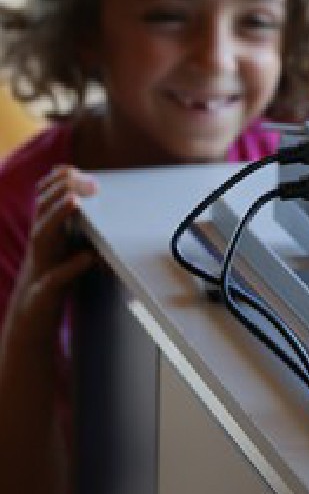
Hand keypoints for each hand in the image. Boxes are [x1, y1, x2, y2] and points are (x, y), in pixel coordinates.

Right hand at [4, 166, 98, 347]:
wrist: (30, 325)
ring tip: (75, 201)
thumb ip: (76, 227)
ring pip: (41, 238)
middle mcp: (39, 249)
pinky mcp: (44, 293)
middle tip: (82, 179)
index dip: (54, 184)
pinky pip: (55, 279)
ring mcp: (39, 270)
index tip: (71, 168)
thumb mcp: (65, 250)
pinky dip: (71, 266)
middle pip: (41, 212)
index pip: (43, 203)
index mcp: (45, 236)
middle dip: (58, 192)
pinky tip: (87, 257)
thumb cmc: (53, 282)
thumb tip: (94, 202)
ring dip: (57, 217)